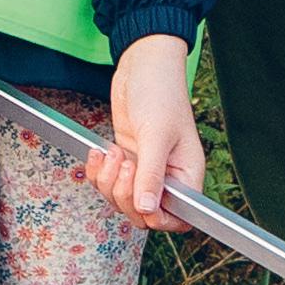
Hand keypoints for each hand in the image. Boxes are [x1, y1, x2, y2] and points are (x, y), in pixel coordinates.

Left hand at [86, 33, 203, 230]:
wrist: (142, 66)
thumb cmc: (160, 93)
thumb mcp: (156, 134)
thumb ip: (151, 173)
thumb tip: (148, 209)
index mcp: (187, 174)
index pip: (177, 217)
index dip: (157, 218)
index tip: (140, 200)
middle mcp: (167, 176)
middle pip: (143, 214)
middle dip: (124, 194)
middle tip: (123, 164)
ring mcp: (144, 169)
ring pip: (121, 200)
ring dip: (108, 181)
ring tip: (112, 152)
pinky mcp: (126, 160)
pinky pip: (107, 182)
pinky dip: (98, 172)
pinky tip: (99, 151)